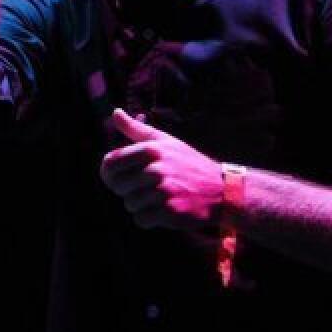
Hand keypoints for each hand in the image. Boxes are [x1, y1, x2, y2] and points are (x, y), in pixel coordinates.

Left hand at [99, 108, 225, 231]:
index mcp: (151, 149)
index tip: (120, 176)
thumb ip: (136, 128)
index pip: (110, 162)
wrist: (221, 190)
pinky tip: (162, 210)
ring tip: (158, 198)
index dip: (110, 172)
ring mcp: (163, 192)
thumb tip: (115, 112)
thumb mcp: (165, 141)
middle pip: (118, 185)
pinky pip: (140, 219)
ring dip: (139, 204)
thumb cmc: (188, 164)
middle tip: (145, 188)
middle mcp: (156, 169)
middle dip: (127, 189)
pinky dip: (148, 218)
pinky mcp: (169, 212)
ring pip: (129, 203)